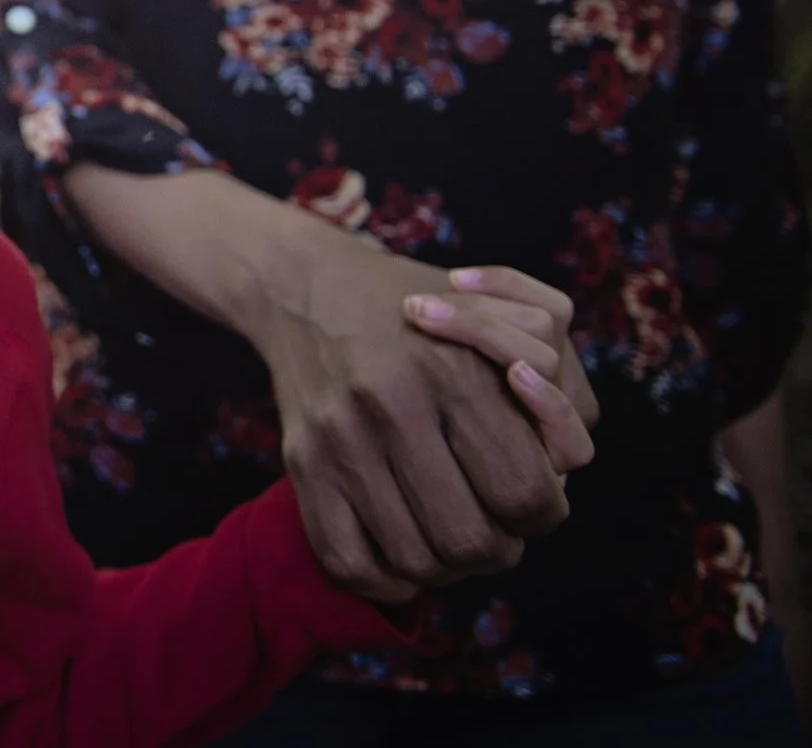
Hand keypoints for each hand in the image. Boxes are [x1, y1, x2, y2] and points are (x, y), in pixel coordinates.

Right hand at [251, 245, 573, 603]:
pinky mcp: (301, 461)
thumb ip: (562, 394)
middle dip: (501, 546)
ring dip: (449, 566)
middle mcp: (393, 404)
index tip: (533, 498)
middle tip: (496, 524)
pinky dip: (387, 579)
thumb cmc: (428, 311)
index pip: (527, 494)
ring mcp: (340, 437)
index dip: (544, 512)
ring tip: (452, 534)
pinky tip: (404, 553)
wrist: (307, 287)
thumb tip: (565, 473)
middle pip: (475, 540)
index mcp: (455, 370)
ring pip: (418, 561)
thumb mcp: (510, 321)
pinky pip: (348, 561)